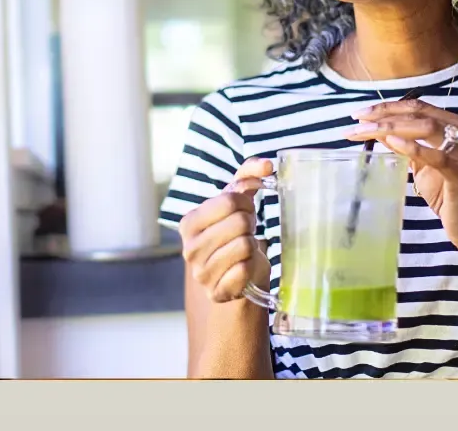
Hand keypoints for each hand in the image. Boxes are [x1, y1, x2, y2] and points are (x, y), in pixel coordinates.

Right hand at [178, 158, 272, 302]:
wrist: (237, 276)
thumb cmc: (235, 234)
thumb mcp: (237, 202)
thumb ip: (249, 175)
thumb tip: (268, 164)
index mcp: (189, 223)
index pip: (229, 201)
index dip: (246, 204)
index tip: (245, 212)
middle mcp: (189, 248)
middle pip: (239, 222)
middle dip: (250, 225)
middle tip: (247, 232)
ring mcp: (201, 273)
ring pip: (244, 246)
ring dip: (252, 246)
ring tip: (245, 250)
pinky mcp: (217, 293)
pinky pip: (245, 271)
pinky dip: (252, 267)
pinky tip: (245, 268)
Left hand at [346, 99, 457, 250]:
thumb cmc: (445, 192)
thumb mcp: (420, 162)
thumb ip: (404, 142)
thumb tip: (377, 127)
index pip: (419, 106)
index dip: (388, 107)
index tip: (361, 113)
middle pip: (419, 114)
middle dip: (384, 115)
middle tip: (357, 121)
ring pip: (425, 128)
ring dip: (390, 127)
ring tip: (365, 131)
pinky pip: (436, 156)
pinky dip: (412, 147)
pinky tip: (391, 142)